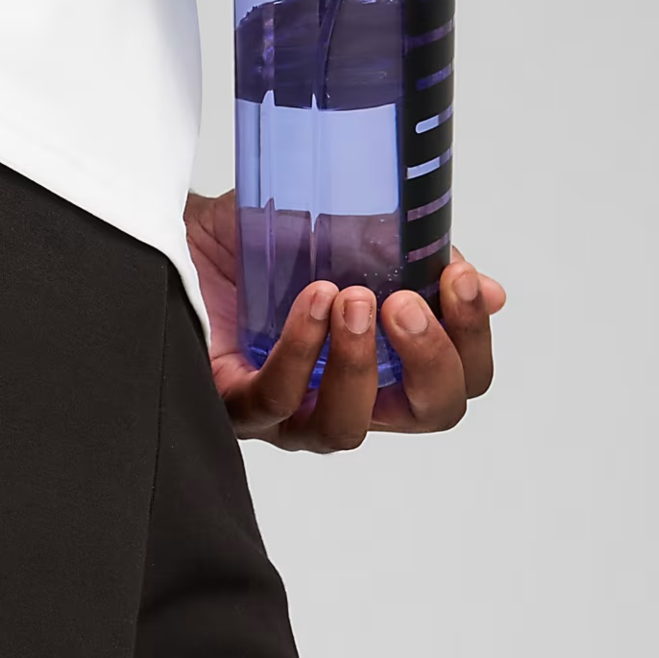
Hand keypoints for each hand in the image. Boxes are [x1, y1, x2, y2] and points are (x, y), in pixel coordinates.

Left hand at [185, 190, 505, 451]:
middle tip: (406, 302)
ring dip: (359, 364)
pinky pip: (275, 401)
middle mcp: (337, 395)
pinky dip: (299, 353)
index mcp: (380, 361)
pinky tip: (310, 303)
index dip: (472, 341)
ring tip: (353, 299)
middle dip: (433, 360)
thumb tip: (487, 290)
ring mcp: (285, 411)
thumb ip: (411, 258)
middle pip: (424, 416)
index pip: (454, 382)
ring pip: (345, 428)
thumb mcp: (345, 230)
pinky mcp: (230, 406)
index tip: (461, 281)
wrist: (171, 229)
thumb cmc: (253, 241)